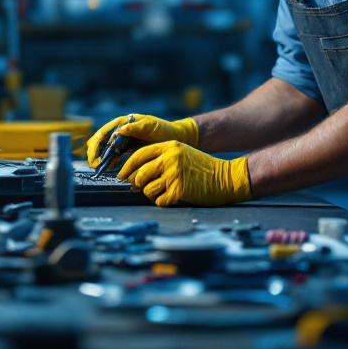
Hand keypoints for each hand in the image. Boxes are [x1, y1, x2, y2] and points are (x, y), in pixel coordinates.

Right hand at [87, 115, 199, 167]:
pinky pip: (114, 155)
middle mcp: (121, 130)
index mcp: (124, 122)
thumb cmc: (165, 131)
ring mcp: (124, 140)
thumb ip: (137, 127)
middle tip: (95, 164)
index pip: (105, 132)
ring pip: (105, 148)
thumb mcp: (152, 127)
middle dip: (95, 152)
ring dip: (100, 157)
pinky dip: (109, 161)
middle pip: (101, 140)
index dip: (97, 144)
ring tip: (99, 168)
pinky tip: (109, 168)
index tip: (96, 156)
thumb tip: (120, 130)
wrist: (177, 139)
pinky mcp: (127, 149)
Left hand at [118, 141, 251, 206]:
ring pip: (147, 189)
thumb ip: (160, 159)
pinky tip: (172, 197)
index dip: (126, 167)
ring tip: (161, 192)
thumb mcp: (181, 153)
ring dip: (151, 194)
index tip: (121, 175)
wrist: (226, 177)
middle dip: (137, 184)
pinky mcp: (179, 190)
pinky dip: (162, 201)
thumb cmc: (203, 168)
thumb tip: (134, 176)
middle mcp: (169, 158)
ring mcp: (174, 174)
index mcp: (169, 147)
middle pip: (139, 174)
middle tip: (139, 187)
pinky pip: (159, 200)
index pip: (138, 155)